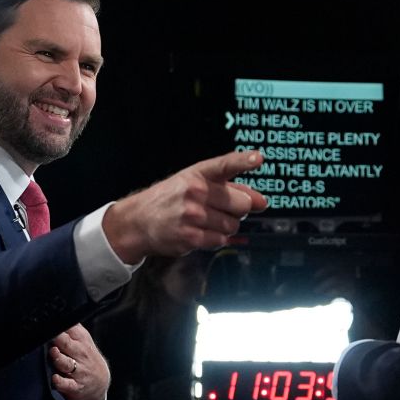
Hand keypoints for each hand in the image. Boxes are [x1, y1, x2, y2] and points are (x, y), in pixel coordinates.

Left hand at [50, 324, 110, 399]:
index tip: (45, 323)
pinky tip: (55, 378)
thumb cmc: (86, 356)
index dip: (55, 325)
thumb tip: (55, 312)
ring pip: (66, 363)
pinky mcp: (76, 386)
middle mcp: (80, 354)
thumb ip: (70, 326)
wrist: (100, 380)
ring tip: (53, 353)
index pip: (68, 328)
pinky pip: (67, 384)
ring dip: (58, 358)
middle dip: (57, 339)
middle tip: (47, 335)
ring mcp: (79, 371)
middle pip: (66, 343)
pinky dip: (60, 382)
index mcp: (80, 339)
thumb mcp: (82, 338)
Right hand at [103, 150, 268, 261]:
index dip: (244, 161)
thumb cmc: (172, 199)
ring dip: (226, 226)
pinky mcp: (191, 236)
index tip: (258, 158)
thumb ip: (231, 188)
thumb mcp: (195, 183)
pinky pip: (221, 240)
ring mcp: (192, 215)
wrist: (138, 221)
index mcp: (197, 173)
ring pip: (233, 225)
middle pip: (241, 204)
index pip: (225, 164)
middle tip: (222, 209)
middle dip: (237, 210)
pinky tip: (200, 232)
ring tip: (206, 221)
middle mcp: (195, 191)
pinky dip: (216, 239)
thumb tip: (261, 202)